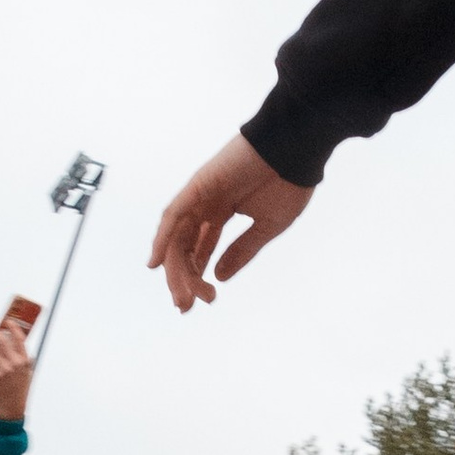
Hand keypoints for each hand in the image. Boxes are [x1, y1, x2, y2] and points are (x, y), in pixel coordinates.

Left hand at [0, 316, 32, 421]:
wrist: (12, 408)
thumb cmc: (19, 391)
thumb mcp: (26, 374)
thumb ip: (24, 362)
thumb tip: (20, 350)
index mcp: (24, 361)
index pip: (20, 339)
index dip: (13, 327)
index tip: (7, 322)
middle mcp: (15, 364)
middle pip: (2, 341)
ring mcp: (4, 370)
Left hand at [148, 132, 312, 311]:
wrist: (297, 148)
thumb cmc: (290, 182)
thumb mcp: (267, 227)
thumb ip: (242, 251)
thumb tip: (219, 277)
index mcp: (224, 211)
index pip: (203, 247)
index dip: (198, 275)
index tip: (203, 300)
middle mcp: (208, 203)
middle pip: (186, 245)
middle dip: (184, 277)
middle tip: (186, 306)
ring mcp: (201, 193)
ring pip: (178, 236)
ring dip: (176, 267)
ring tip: (180, 294)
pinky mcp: (199, 184)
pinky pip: (174, 213)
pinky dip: (163, 236)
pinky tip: (157, 260)